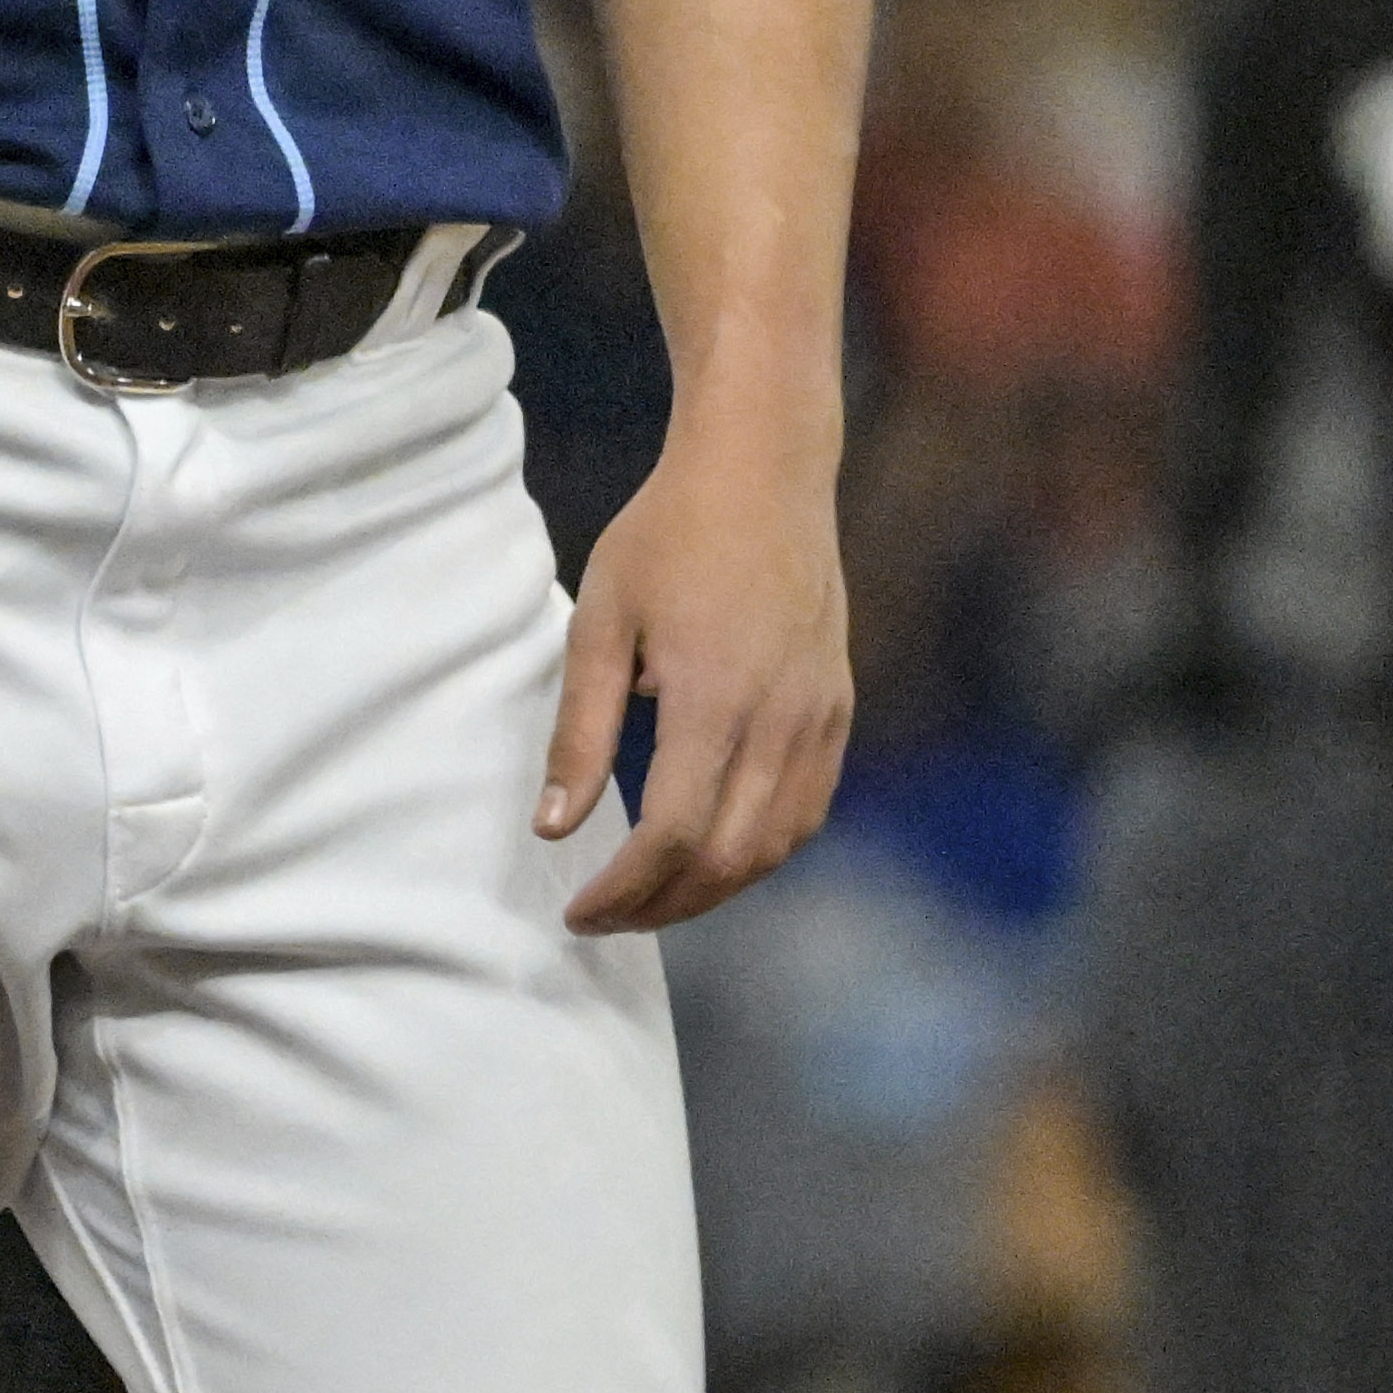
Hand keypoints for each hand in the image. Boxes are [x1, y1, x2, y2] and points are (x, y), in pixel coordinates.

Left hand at [541, 401, 853, 934]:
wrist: (764, 474)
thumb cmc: (668, 537)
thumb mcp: (600, 621)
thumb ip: (579, 730)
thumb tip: (554, 827)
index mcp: (713, 699)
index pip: (671, 835)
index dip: (623, 888)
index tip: (576, 910)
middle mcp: (780, 721)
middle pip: (727, 859)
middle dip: (662, 906)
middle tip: (603, 918)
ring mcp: (821, 719)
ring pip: (774, 846)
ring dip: (712, 889)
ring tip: (649, 899)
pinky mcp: (838, 712)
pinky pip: (806, 811)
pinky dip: (759, 851)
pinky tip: (713, 856)